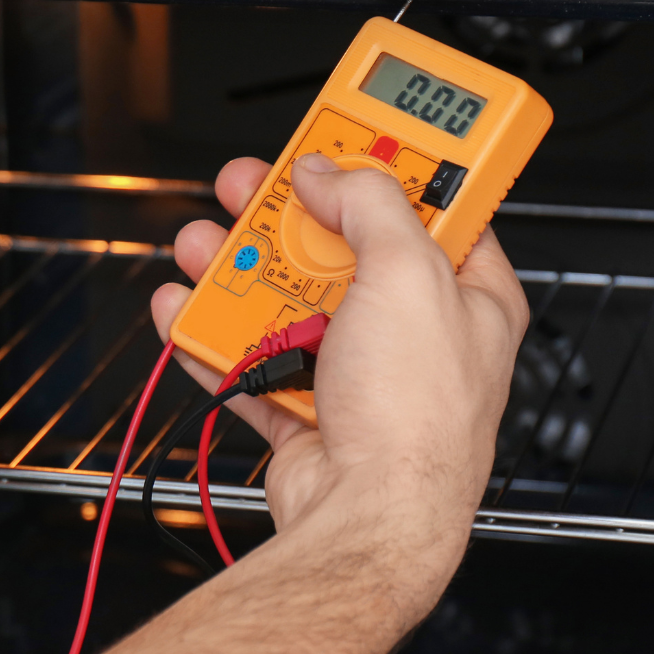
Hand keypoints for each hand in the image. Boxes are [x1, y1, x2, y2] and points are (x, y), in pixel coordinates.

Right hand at [150, 153, 528, 585]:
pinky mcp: (308, 413)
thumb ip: (369, 205)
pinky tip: (186, 311)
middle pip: (342, 248)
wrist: (364, 521)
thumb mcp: (407, 275)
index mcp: (466, 296)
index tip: (351, 131)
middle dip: (286, 216)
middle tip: (251, 185)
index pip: (433, 206)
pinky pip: (251, 362)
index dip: (389, 164)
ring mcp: (359, 374)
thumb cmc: (416, 423)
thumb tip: (333, 171)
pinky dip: (213, 338)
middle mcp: (415, 334)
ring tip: (203, 248)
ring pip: (288, 302)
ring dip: (237, 273)